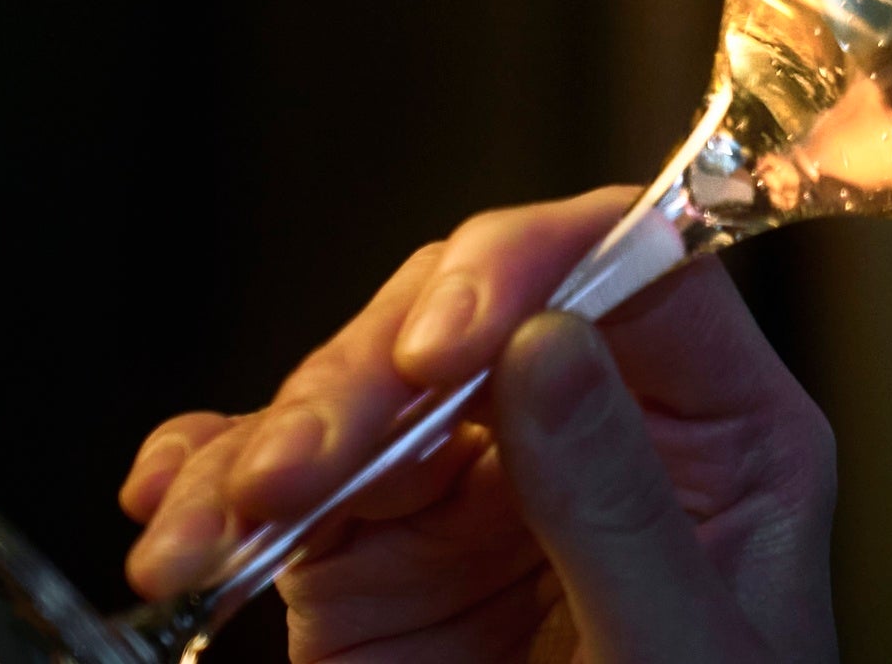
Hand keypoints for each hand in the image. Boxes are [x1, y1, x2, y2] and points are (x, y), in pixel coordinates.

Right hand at [118, 188, 836, 662]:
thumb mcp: (679, 647)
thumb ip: (617, 503)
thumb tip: (550, 340)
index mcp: (715, 425)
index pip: (633, 264)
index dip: (529, 266)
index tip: (443, 344)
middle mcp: (593, 428)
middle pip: (470, 310)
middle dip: (364, 375)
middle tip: (300, 469)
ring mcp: (477, 490)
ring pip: (360, 392)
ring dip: (269, 444)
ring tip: (212, 526)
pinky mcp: (376, 561)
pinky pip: (287, 485)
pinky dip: (214, 482)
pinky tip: (175, 509)